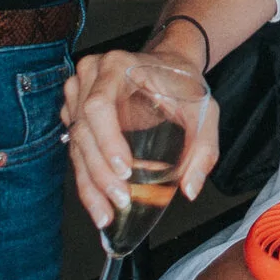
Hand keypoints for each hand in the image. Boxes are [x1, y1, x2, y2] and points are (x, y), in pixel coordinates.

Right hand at [60, 46, 219, 230]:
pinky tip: (97, 202)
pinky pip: (75, 148)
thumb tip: (190, 188)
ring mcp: (78, 94)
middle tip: (120, 200)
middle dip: (100, 173)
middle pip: (83, 130)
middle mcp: (91, 76)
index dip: (107, 140)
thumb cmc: (184, 84)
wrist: (169, 65)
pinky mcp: (75, 112)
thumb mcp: (204, 110)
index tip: (124, 169)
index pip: (99, 105)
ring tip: (105, 214)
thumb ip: (204, 148)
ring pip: (76, 145)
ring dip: (89, 183)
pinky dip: (86, 178)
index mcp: (117, 66)